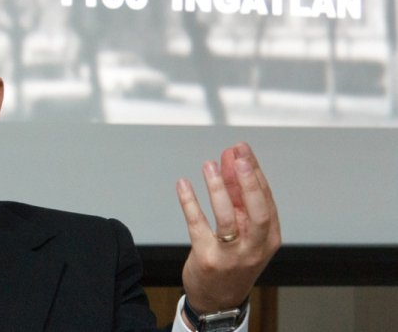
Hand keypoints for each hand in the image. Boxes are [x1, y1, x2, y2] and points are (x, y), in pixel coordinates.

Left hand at [176, 142, 280, 314]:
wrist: (218, 300)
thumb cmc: (233, 261)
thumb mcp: (245, 233)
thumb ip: (239, 201)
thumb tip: (232, 164)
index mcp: (268, 238)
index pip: (266, 199)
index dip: (254, 173)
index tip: (243, 151)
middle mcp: (254, 247)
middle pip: (256, 210)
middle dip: (247, 181)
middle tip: (236, 156)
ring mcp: (231, 255)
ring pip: (226, 217)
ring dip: (218, 188)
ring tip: (209, 165)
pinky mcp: (207, 258)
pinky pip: (197, 225)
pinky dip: (190, 202)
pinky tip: (183, 184)